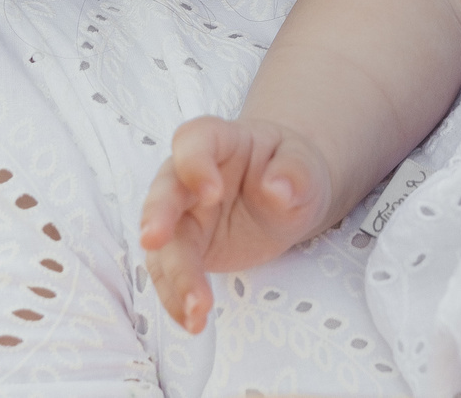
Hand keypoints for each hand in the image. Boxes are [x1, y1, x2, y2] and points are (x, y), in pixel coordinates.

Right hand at [139, 115, 335, 333]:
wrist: (286, 193)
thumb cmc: (291, 169)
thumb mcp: (304, 166)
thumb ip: (294, 173)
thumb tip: (277, 188)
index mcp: (220, 142)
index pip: (195, 141)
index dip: (195, 163)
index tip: (212, 192)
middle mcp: (189, 177)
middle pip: (164, 191)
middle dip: (157, 215)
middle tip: (156, 239)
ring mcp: (182, 214)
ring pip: (164, 244)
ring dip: (174, 277)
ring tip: (196, 310)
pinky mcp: (184, 249)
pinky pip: (171, 276)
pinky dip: (179, 299)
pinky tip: (194, 321)